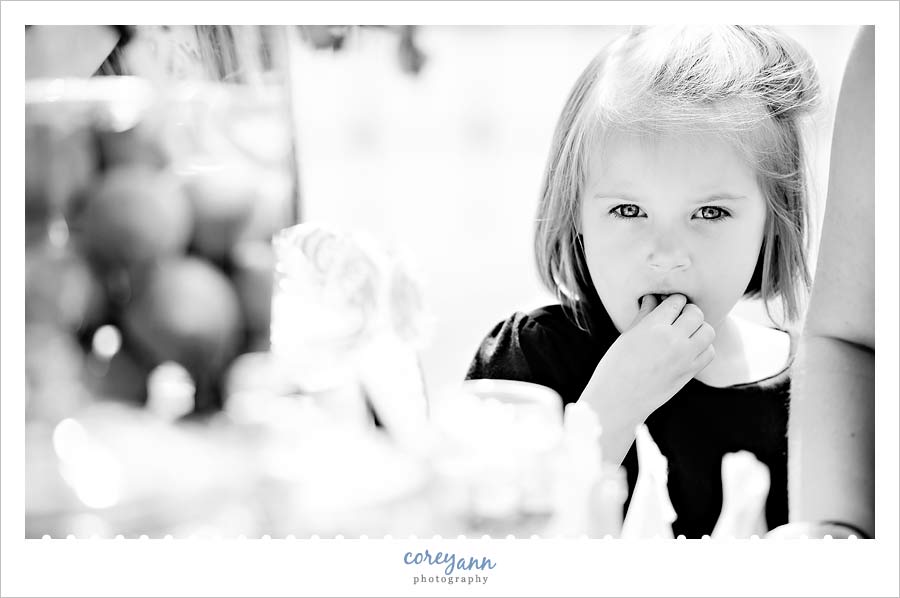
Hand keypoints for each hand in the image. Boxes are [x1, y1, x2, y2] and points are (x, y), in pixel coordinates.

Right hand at [578, 294, 714, 464]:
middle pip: (696, 313)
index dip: (673, 300)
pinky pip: (709, 352)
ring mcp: (684, 357)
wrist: (619, 400)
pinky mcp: (690, 372)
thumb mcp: (627, 336)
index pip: (676, 301)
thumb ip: (644, 315)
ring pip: (708, 331)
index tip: (667, 305)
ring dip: (699, 328)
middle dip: (688, 312)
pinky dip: (703, 347)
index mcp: (653, 326)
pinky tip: (690, 349)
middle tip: (678, 318)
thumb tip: (653, 298)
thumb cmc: (615, 366)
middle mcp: (672, 339)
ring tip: (686, 333)